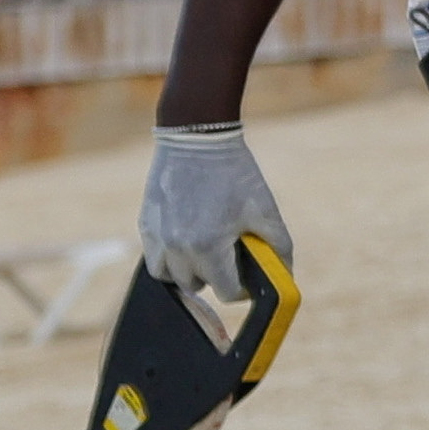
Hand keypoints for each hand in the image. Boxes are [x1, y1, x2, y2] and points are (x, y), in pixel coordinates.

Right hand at [140, 123, 294, 325]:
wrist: (197, 138)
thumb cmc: (235, 174)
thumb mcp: (265, 210)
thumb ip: (278, 247)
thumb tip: (283, 276)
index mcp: (208, 246)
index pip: (225, 291)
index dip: (242, 287)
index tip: (248, 275)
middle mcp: (177, 247)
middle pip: (197, 286)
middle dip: (216, 277)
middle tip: (229, 256)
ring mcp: (157, 237)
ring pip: (170, 277)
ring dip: (189, 272)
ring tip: (206, 250)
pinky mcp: (145, 224)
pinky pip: (155, 258)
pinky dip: (171, 257)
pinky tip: (188, 237)